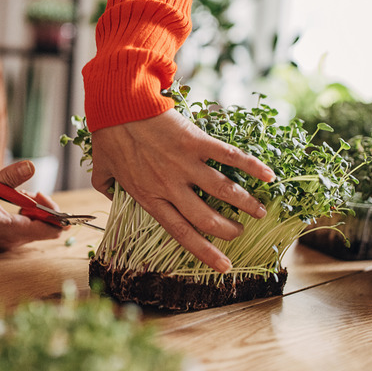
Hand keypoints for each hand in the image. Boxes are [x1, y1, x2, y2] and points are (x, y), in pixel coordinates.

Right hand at [0, 160, 62, 249]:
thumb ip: (9, 178)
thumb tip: (31, 166)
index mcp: (12, 232)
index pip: (51, 231)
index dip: (56, 214)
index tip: (43, 196)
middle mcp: (13, 241)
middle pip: (46, 229)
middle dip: (44, 208)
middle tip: (32, 191)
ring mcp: (7, 240)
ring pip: (35, 227)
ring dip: (33, 209)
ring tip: (19, 193)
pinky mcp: (2, 237)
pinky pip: (24, 226)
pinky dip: (24, 212)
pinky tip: (13, 199)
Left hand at [91, 110, 274, 272]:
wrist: (119, 103)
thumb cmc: (109, 134)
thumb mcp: (102, 169)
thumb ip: (107, 186)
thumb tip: (108, 195)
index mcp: (149, 197)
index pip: (181, 233)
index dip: (205, 253)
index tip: (224, 267)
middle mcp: (170, 186)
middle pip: (207, 219)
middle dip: (228, 231)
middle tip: (241, 232)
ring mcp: (185, 165)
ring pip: (223, 192)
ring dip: (246, 204)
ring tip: (260, 211)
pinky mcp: (196, 142)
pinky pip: (228, 157)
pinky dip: (251, 166)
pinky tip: (269, 176)